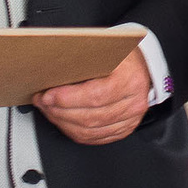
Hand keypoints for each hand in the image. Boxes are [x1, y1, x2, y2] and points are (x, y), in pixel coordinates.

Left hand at [34, 46, 153, 146]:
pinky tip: (63, 121)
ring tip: (49, 111)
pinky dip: (75, 132)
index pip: (95, 96)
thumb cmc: (124, 55)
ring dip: (63, 123)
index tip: (48, 95)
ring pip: (90, 131)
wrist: (145, 66)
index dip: (67, 99)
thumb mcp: (107, 49)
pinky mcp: (124, 129)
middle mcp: (133, 103)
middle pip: (90, 117)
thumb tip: (54, 70)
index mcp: (130, 80)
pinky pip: (95, 138)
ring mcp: (130, 119)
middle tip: (42, 102)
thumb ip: (84, 59)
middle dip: (59, 111)